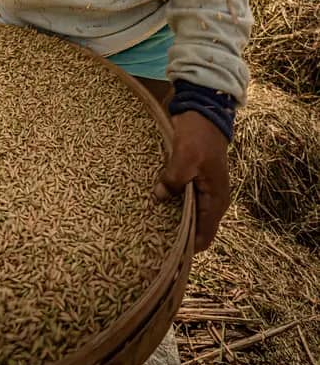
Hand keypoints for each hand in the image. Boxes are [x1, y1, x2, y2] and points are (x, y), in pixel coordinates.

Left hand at [154, 110, 229, 251]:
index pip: (205, 235)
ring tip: (149, 225)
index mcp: (216, 199)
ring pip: (186, 212)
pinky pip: (180, 196)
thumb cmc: (199, 135)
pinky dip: (169, 200)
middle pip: (195, 227)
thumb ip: (174, 180)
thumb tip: (159, 196)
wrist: (202, 110)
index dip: (189, 248)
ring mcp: (201, 187)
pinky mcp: (190, 176)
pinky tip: (152, 203)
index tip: (168, 255)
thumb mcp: (186, 157)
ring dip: (171, 216)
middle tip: (153, 242)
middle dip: (178, 234)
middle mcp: (211, 198)